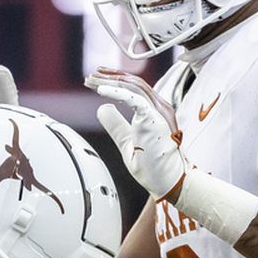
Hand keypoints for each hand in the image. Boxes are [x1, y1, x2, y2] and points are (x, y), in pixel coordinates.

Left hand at [86, 67, 187, 201]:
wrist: (167, 180)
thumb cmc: (151, 165)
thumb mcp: (126, 141)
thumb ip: (116, 124)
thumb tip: (102, 108)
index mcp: (153, 111)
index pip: (132, 89)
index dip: (113, 82)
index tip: (95, 81)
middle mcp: (158, 107)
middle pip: (132, 84)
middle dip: (110, 77)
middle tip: (90, 76)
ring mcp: (158, 112)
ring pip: (133, 87)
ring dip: (111, 82)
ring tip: (92, 80)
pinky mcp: (154, 118)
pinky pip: (134, 99)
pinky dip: (117, 92)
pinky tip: (101, 91)